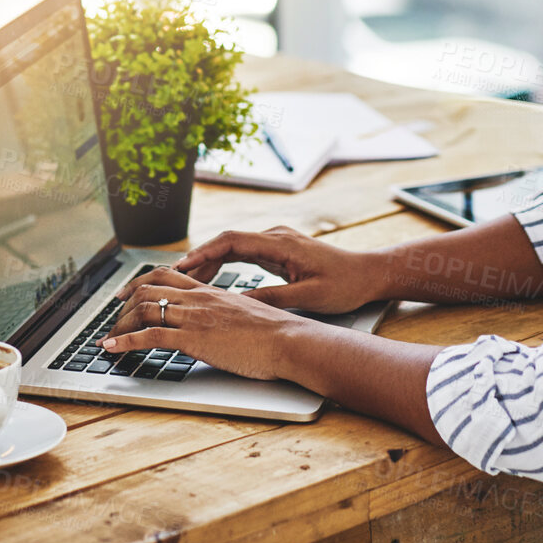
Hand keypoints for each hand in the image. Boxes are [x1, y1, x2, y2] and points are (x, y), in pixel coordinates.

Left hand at [99, 268, 310, 379]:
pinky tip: (111, 348)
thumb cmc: (276, 334)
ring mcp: (194, 317)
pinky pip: (149, 336)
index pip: (167, 276)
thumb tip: (220, 323)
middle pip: (148, 288)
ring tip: (109, 337)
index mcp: (211, 292)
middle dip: (124, 303)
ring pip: (143, 310)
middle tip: (112, 316)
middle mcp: (198, 299)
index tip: (127, 294)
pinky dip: (124, 341)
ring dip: (119, 324)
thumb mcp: (245, 315)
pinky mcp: (193, 339)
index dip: (141, 283)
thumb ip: (226, 314)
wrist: (289, 341)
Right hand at [172, 226, 387, 315]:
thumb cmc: (345, 284)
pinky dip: (224, 265)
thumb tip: (237, 305)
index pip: (231, 241)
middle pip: (226, 242)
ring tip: (185, 280)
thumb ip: (272, 298)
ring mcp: (276, 242)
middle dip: (198, 258)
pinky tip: (211, 280)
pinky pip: (243, 254)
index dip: (203, 253)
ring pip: (232, 248)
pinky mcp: (278, 252)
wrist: (369, 274)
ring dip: (209, 262)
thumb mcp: (308, 296)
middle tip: (173, 277)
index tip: (182, 266)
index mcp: (280, 243)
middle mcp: (275, 237)